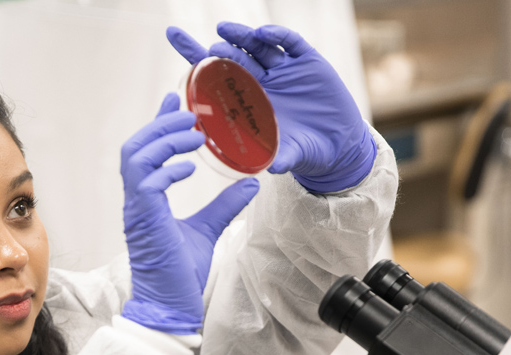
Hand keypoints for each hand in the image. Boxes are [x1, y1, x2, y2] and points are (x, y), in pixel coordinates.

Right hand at [120, 93, 260, 334]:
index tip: (176, 100)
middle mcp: (137, 199)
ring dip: (164, 139)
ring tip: (193, 133)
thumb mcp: (207, 230)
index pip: (147, 151)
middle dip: (160, 123)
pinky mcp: (144, 219)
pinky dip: (166, 168)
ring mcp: (137, 208)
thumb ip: (223, 205)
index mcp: (146, 199)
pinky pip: (146, 182)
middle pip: (136, 145)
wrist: (170, 305)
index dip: (159, 123)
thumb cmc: (180, 273)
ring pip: (136, 156)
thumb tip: (250, 184)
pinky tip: (189, 167)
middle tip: (189, 112)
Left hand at [167, 22, 375, 193]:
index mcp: (247, 101)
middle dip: (219, 49)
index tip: (173, 37)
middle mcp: (261, 81)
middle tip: (210, 48)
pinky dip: (278, 36)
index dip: (194, 56)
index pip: (215, 76)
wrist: (337, 147)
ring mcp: (283, 69)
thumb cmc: (303, 151)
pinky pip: (291, 43)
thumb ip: (280, 158)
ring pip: (258, 47)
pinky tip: (263, 34)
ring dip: (241, 37)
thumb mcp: (288, 156)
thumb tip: (269, 168)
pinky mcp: (308, 61)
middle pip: (234, 57)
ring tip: (224, 31)